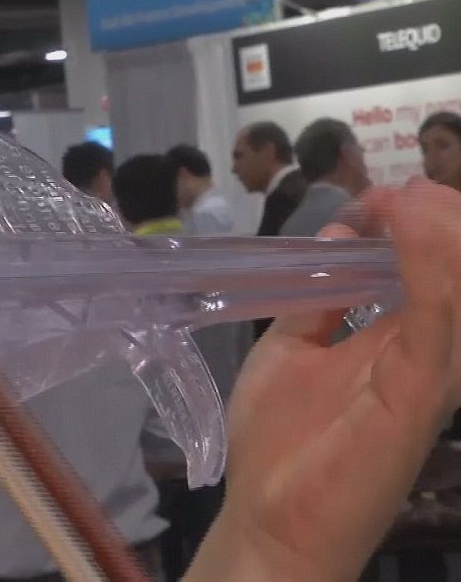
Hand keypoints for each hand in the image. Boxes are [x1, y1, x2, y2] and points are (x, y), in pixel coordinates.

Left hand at [187, 180, 460, 580]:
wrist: (269, 518)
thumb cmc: (280, 441)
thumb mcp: (291, 346)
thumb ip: (317, 295)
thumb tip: (337, 234)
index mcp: (401, 340)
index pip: (433, 268)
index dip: (415, 222)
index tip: (377, 197)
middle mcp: (429, 352)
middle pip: (459, 272)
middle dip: (442, 218)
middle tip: (401, 193)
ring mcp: (430, 372)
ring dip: (443, 232)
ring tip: (410, 197)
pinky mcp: (420, 392)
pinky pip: (437, 318)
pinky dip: (429, 266)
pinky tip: (406, 223)